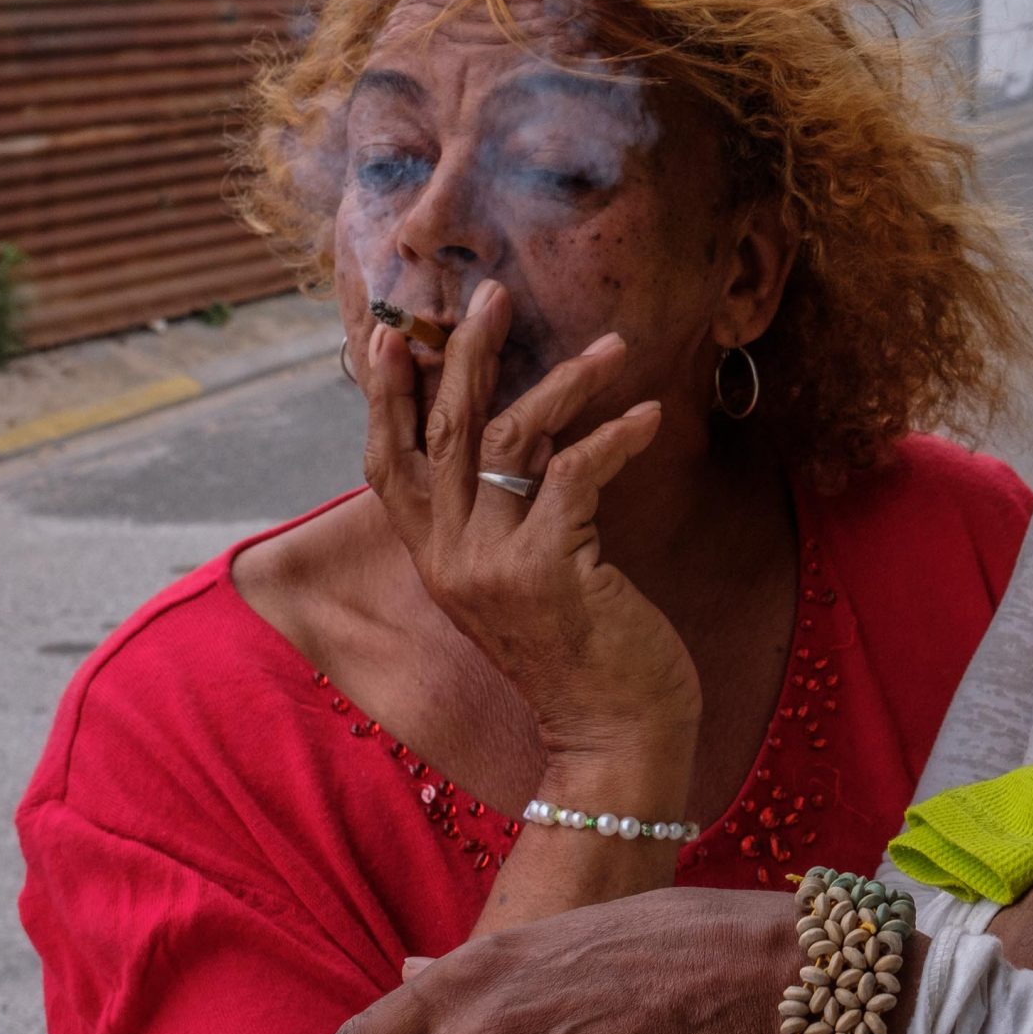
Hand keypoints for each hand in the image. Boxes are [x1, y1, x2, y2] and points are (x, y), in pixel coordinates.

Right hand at [359, 278, 698, 752]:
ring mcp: (494, 566)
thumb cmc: (584, 654)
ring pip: (508, 440)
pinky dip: (616, 435)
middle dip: (465, 353)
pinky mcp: (549, 570)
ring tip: (612, 345)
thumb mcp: (527, 581)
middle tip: (492, 293)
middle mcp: (451, 559)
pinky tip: (648, 414)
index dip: (384, 396)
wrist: (615, 739)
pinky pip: (577, 473)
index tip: (388, 331)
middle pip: (443, 431)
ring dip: (562, 382)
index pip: (388, 464)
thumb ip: (508, 517)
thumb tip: (519, 437)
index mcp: (437, 559)